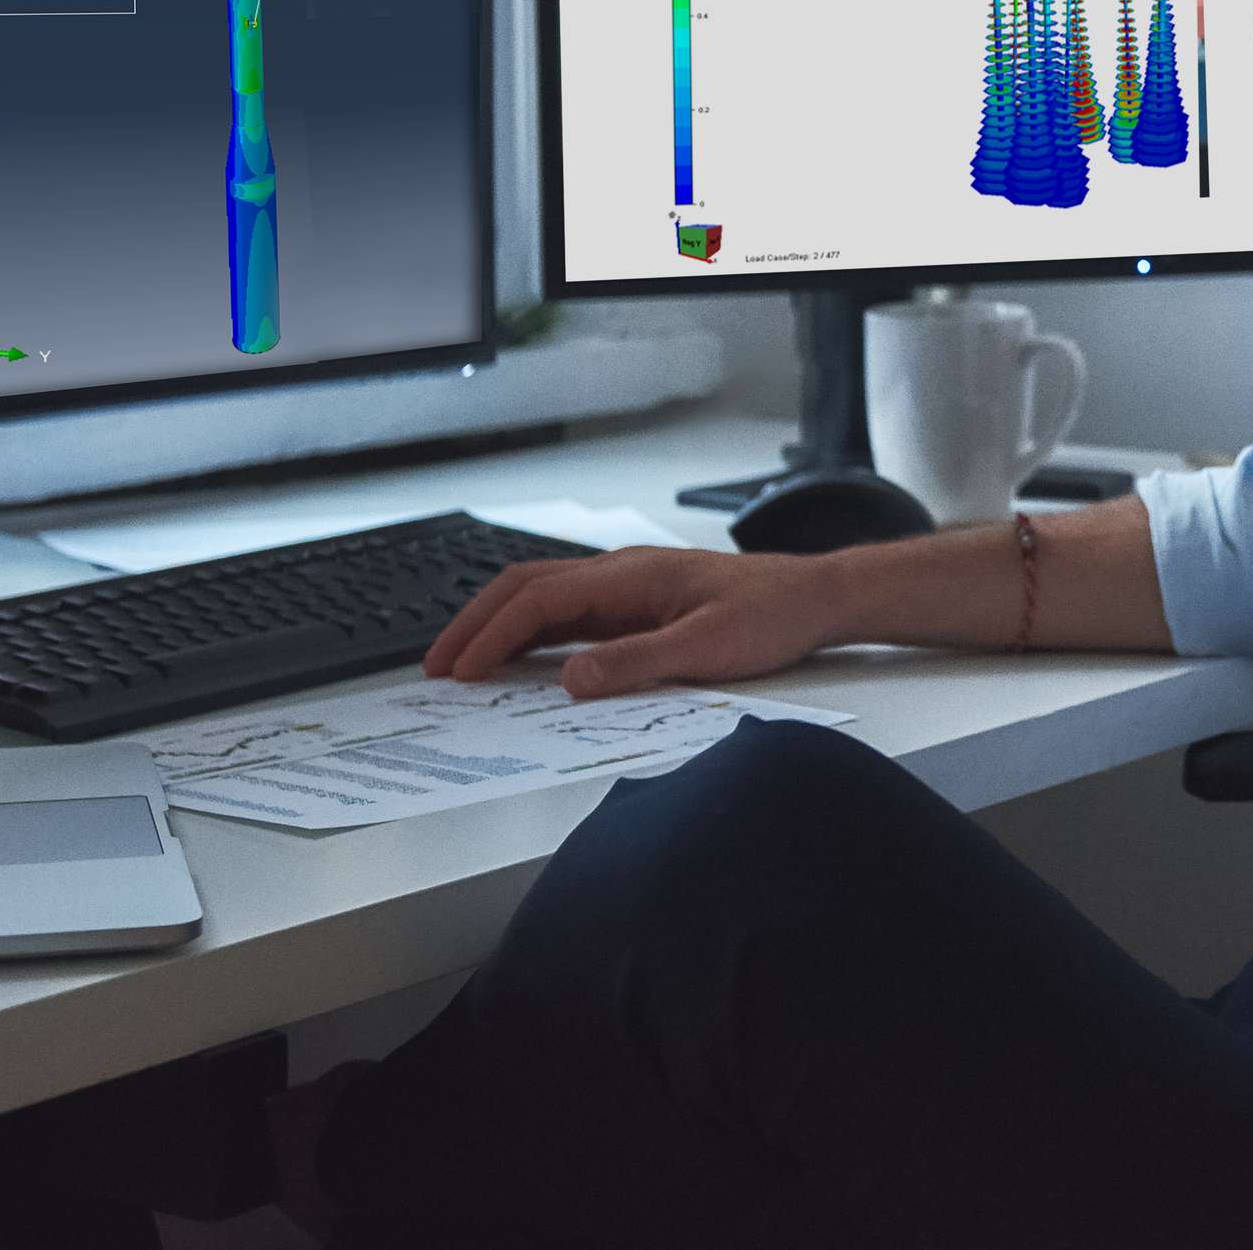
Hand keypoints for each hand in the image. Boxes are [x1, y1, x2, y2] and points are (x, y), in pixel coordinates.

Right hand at [422, 547, 844, 697]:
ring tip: (463, 666)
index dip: (492, 635)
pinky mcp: (641, 603)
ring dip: (499, 627)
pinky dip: (534, 634)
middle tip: (436, 667)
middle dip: (476, 624)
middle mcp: (622, 572)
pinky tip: (522, 662)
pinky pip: (571, 614)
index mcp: (630, 574)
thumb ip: (637, 663)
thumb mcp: (706, 649)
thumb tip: (571, 680)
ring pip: (544, 597)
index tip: (460, 671)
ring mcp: (629, 586)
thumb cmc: (773, 615)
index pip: (538, 599)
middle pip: (526, 587)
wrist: (817, 597)